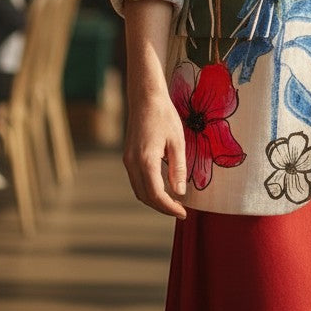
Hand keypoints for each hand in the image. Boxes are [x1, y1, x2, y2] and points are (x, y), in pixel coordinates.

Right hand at [122, 85, 187, 219]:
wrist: (145, 98)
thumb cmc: (164, 116)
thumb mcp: (177, 141)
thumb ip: (178, 168)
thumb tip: (180, 192)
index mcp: (145, 160)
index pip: (156, 194)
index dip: (169, 207)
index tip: (183, 213)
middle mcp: (132, 163)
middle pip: (145, 196)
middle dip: (162, 207)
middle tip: (180, 210)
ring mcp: (127, 160)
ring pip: (139, 190)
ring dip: (154, 199)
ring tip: (174, 201)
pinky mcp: (128, 156)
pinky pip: (137, 180)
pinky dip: (149, 189)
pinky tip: (163, 187)